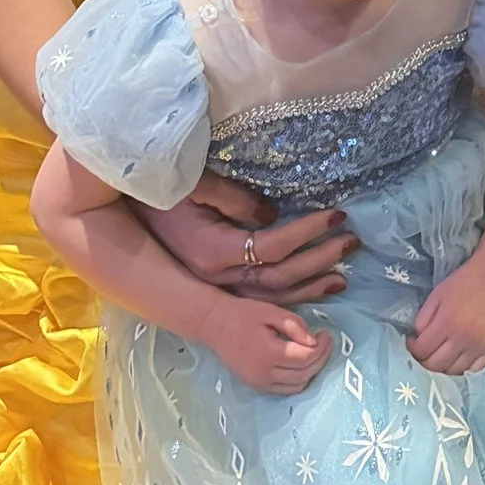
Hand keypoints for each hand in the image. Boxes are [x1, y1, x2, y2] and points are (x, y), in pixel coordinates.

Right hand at [142, 175, 355, 302]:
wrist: (131, 219)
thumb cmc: (164, 194)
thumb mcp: (195, 184)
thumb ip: (233, 198)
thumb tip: (271, 215)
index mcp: (213, 252)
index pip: (271, 246)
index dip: (306, 232)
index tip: (336, 215)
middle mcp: (218, 277)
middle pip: (278, 277)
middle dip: (319, 259)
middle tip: (353, 241)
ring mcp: (219, 286)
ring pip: (274, 296)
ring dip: (311, 283)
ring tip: (345, 272)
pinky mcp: (222, 287)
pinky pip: (264, 299)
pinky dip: (293, 295)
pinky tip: (316, 287)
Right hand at [205, 293, 330, 393]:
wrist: (213, 324)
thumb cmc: (243, 314)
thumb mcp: (271, 311)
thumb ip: (294, 325)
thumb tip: (314, 341)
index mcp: (268, 353)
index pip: (305, 358)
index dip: (322, 347)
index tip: (326, 333)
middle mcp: (264, 373)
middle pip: (304, 374)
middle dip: (320, 359)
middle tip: (326, 341)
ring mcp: (259, 383)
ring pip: (296, 386)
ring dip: (311, 371)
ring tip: (315, 352)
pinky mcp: (256, 385)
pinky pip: (284, 390)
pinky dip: (298, 380)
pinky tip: (301, 364)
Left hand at [410, 250, 484, 373]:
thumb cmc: (465, 282)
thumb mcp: (437, 294)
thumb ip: (423, 318)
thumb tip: (417, 338)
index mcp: (446, 323)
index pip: (422, 350)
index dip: (412, 348)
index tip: (412, 341)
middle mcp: (461, 339)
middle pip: (435, 365)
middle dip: (424, 361)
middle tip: (423, 352)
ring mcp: (478, 347)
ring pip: (453, 371)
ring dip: (442, 367)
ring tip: (439, 355)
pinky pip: (473, 370)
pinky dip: (462, 369)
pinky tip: (457, 359)